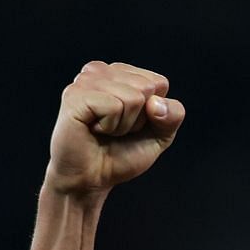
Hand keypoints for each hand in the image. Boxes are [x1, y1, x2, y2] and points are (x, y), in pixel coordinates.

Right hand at [46, 60, 185, 194]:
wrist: (91, 179)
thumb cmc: (120, 154)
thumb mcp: (159, 136)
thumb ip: (172, 115)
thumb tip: (156, 102)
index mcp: (120, 73)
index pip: (159, 83)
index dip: (152, 113)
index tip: (129, 124)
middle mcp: (101, 71)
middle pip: (147, 88)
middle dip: (137, 118)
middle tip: (115, 130)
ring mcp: (86, 81)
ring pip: (132, 97)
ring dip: (123, 125)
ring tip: (104, 131)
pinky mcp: (76, 95)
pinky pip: (114, 107)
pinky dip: (110, 127)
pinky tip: (93, 129)